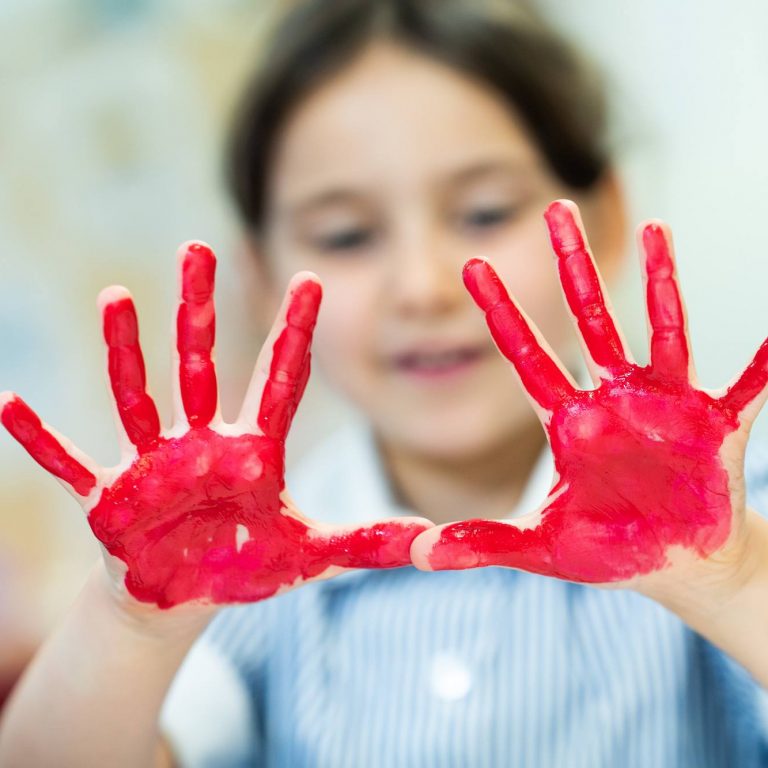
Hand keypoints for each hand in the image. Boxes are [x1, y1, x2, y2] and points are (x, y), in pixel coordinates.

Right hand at [2, 243, 429, 608]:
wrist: (188, 590)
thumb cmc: (250, 564)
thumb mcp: (313, 556)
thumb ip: (369, 544)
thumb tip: (436, 545)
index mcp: (255, 451)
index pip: (281, 379)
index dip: (296, 332)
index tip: (310, 277)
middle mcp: (203, 442)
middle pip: (203, 363)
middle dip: (200, 307)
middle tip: (199, 245)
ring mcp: (154, 463)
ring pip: (139, 396)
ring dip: (126, 351)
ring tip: (116, 298)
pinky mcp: (111, 496)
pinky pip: (70, 461)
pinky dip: (40, 439)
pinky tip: (7, 405)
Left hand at [411, 200, 767, 587]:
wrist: (673, 565)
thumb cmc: (607, 549)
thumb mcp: (540, 548)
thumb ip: (483, 543)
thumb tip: (420, 555)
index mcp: (569, 420)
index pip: (525, 354)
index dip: (499, 311)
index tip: (472, 264)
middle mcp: (614, 398)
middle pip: (588, 317)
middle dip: (571, 264)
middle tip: (556, 205)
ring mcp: (666, 405)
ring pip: (662, 330)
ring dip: (662, 281)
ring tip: (659, 228)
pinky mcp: (715, 425)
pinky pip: (749, 388)